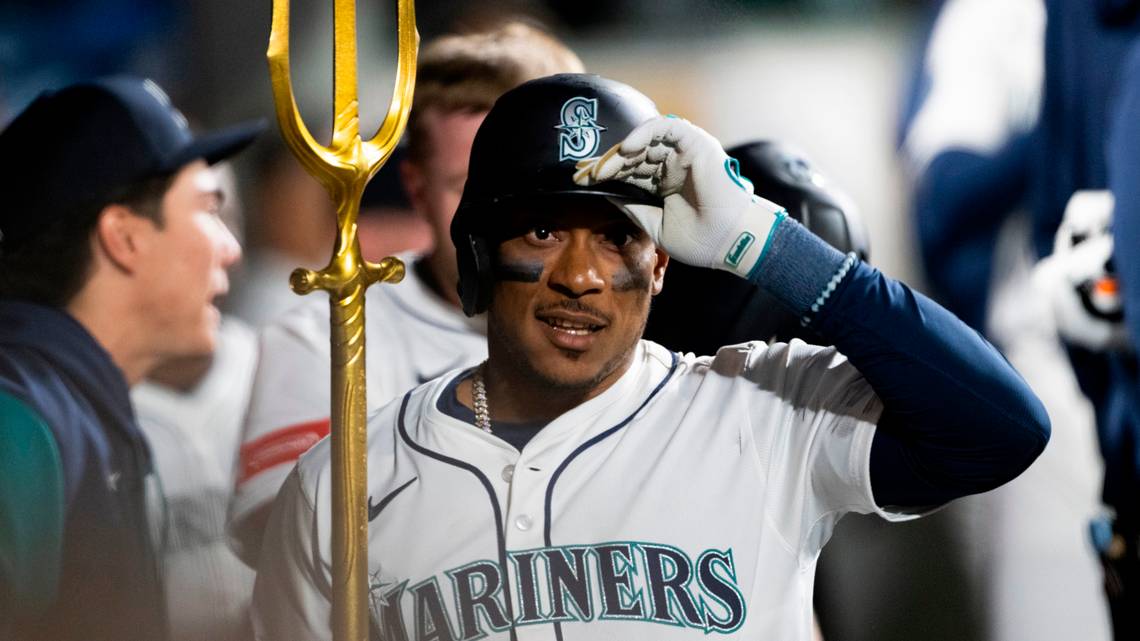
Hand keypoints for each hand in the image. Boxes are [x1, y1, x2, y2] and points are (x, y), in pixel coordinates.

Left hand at [573, 115, 785, 277]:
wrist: (729, 242)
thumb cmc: (699, 240)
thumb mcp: (654, 224)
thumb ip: (631, 207)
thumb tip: (605, 194)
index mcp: (663, 186)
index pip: (629, 172)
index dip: (606, 174)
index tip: (580, 180)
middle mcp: (671, 167)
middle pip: (633, 156)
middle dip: (607, 163)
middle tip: (584, 173)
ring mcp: (683, 154)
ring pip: (646, 141)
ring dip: (622, 151)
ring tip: (604, 167)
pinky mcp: (695, 144)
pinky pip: (666, 127)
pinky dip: (645, 132)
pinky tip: (628, 148)